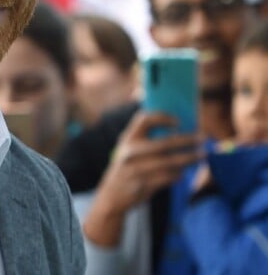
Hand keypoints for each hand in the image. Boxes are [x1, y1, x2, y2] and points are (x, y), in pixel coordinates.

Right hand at [83, 111, 202, 245]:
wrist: (111, 195)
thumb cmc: (126, 168)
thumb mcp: (128, 149)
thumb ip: (144, 140)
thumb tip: (177, 132)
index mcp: (127, 138)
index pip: (144, 120)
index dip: (162, 117)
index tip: (178, 121)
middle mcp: (131, 152)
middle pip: (164, 143)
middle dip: (187, 140)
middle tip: (203, 138)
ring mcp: (137, 169)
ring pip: (170, 162)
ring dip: (189, 158)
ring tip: (203, 155)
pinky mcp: (143, 185)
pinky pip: (167, 178)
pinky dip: (178, 174)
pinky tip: (184, 172)